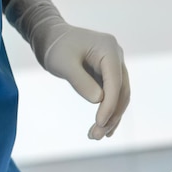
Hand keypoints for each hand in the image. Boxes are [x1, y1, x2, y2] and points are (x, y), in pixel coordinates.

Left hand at [5, 0, 129, 139]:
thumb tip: (99, 100)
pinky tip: (103, 127)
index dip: (110, 104)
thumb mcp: (63, 64)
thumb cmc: (55, 47)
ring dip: (110, 117)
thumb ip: (80, 81)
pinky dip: (108, 111)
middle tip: (97, 135)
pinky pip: (112, 95)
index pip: (115, 82)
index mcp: (109, 50)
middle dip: (111, 115)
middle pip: (121, 91)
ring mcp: (114, 66)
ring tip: (97, 136)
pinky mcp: (108, 75)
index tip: (100, 123)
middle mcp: (117, 57)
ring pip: (119, 96)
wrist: (50, 36)